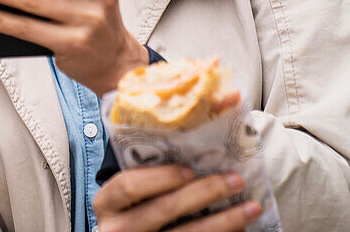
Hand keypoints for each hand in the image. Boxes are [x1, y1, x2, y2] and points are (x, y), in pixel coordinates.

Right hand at [94, 166, 262, 230]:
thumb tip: (191, 135)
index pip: (128, 186)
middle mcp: (117, 229)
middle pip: (163, 209)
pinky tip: (240, 228)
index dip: (160, 177)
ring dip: (226, 221)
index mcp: (106, 204)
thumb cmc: (131, 210)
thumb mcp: (127, 195)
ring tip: (251, 207)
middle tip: (235, 181)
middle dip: (204, 193)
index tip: (189, 170)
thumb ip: (145, 174)